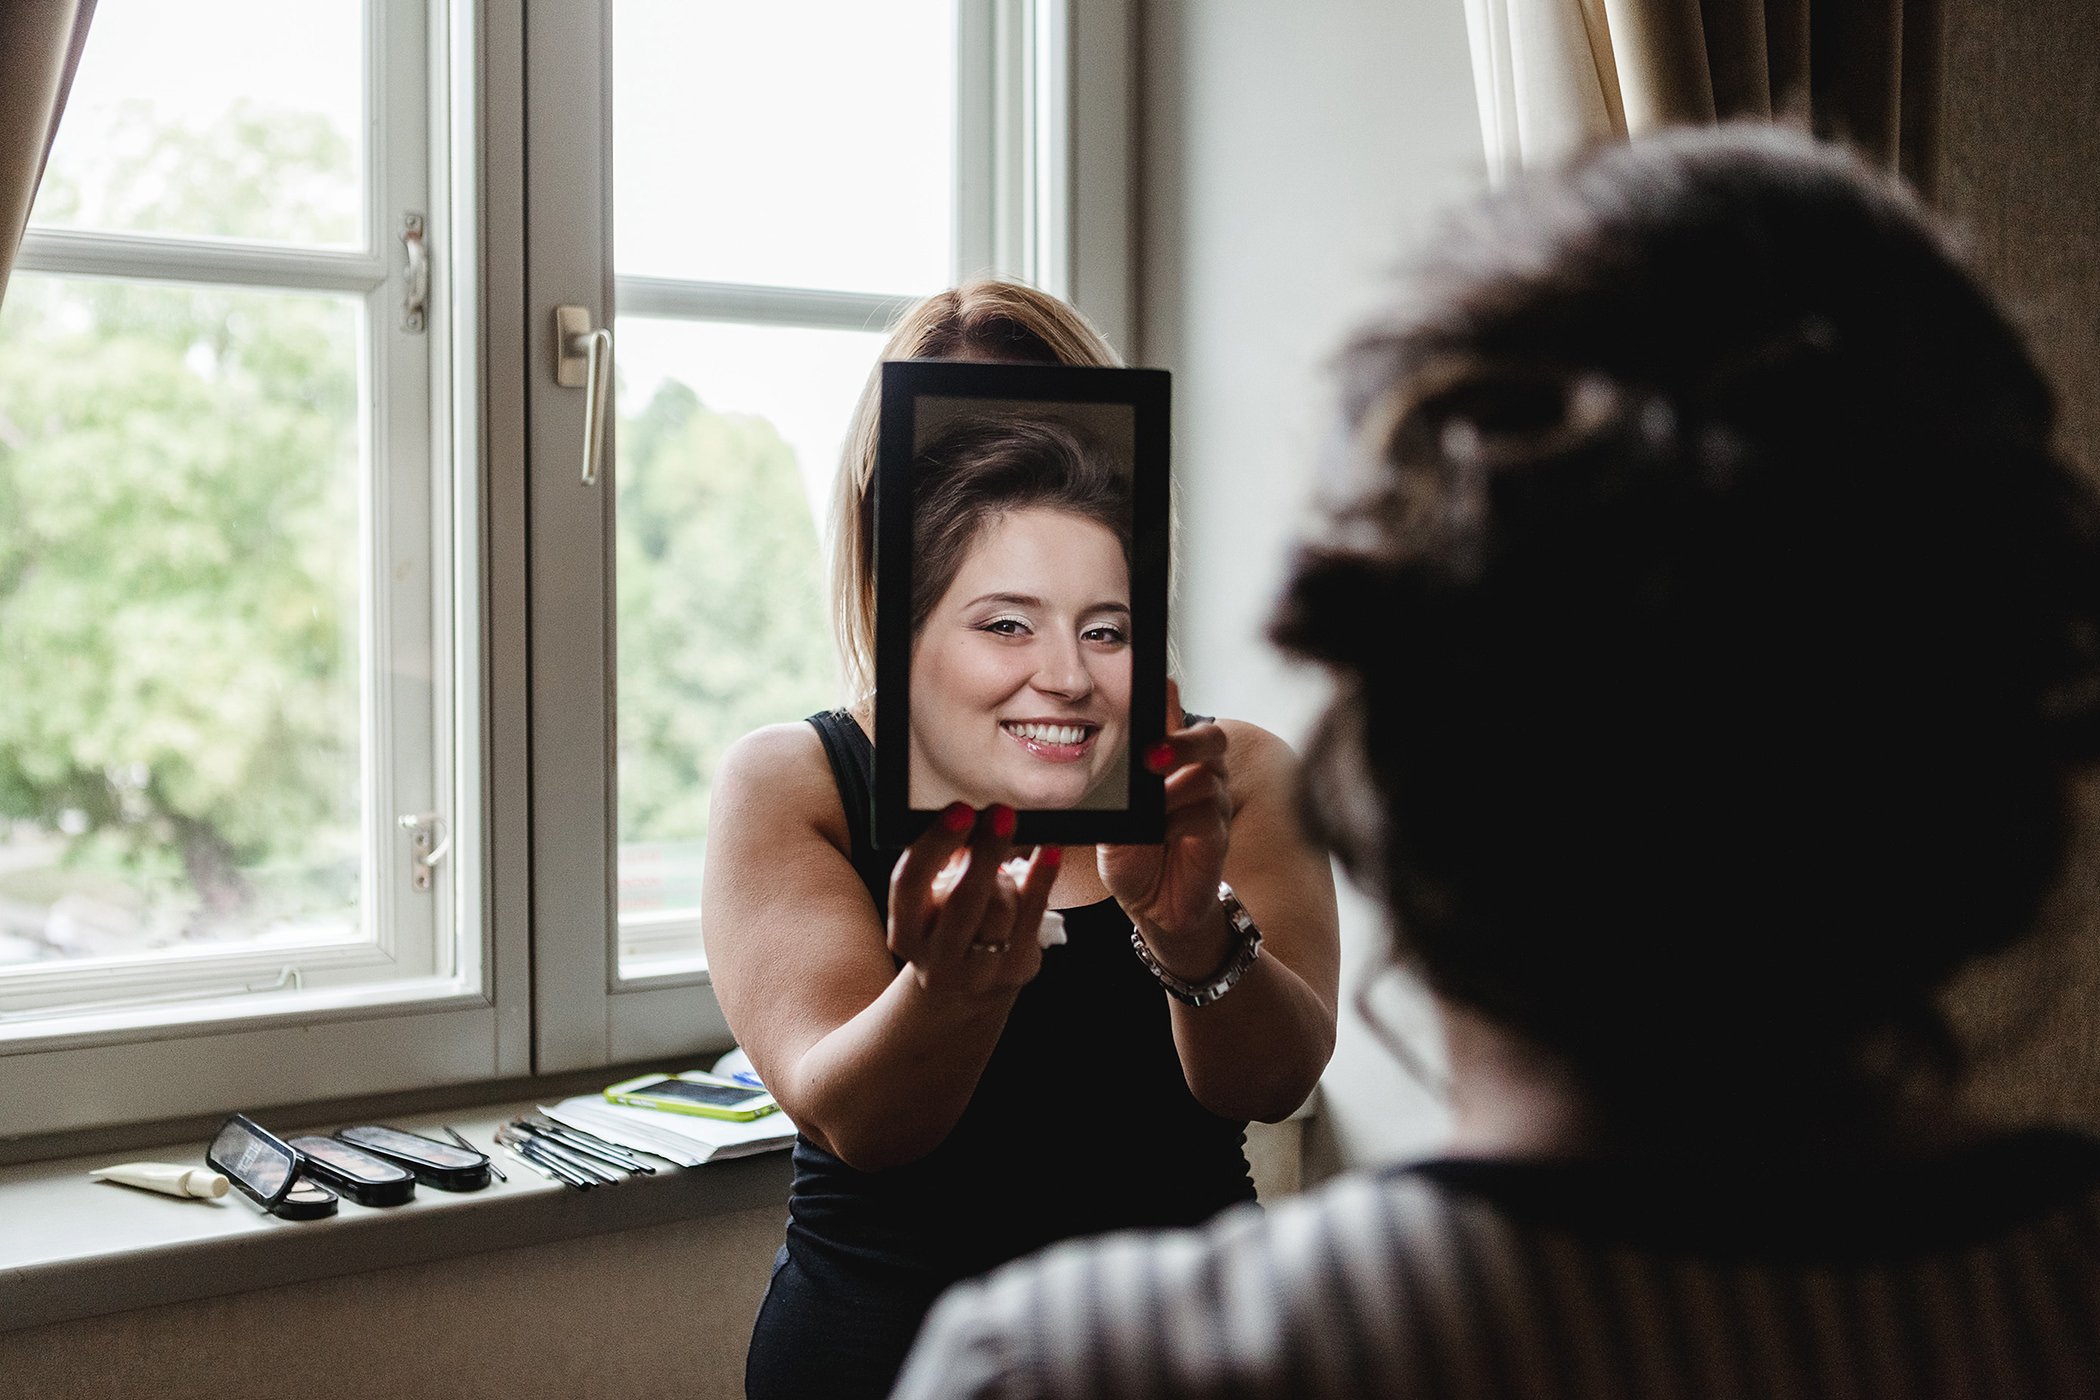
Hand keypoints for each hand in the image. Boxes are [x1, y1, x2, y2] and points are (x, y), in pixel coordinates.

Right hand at [887, 802, 1059, 1004]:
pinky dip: (1042, 877)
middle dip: (984, 853)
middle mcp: (935, 961)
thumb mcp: (933, 901)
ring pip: (1000, 909)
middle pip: (962, 900)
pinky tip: (1051, 850)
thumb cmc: (948, 924)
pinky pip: (1034, 915)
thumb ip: (945, 866)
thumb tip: (974, 820)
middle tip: (1001, 814)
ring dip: (1005, 877)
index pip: (909, 884)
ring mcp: (977, 973)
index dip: (935, 844)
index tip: (961, 810)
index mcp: (904, 934)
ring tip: (1003, 866)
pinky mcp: (1014, 971)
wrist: (965, 986)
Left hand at [1099, 680, 1235, 979]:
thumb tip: (1097, 762)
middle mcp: (1197, 775)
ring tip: (1154, 790)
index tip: (1158, 680)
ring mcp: (1211, 803)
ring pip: (1208, 773)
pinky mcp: (1217, 833)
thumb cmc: (1134, 859)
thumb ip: (1116, 791)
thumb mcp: (1114, 821)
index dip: (1169, 696)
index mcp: (1170, 764)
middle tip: (1154, 752)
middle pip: (1210, 736)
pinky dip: (1182, 817)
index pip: (1173, 718)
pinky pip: (1207, 812)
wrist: (1154, 908)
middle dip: (1186, 738)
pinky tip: (1163, 829)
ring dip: (1177, 781)